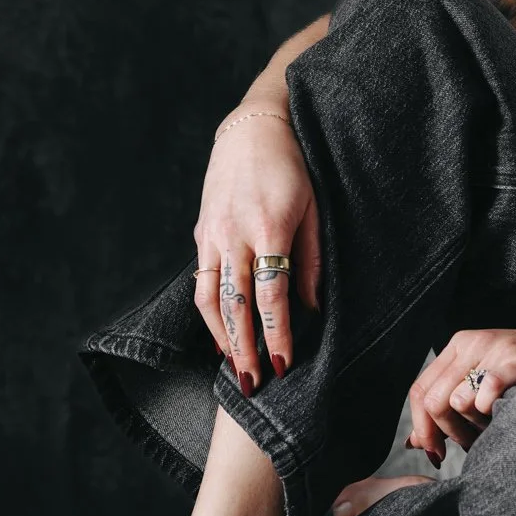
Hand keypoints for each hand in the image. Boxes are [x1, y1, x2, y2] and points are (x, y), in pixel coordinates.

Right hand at [192, 108, 322, 395]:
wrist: (254, 130)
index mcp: (268, 228)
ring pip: (208, 298)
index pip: (272, 295)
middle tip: (253, 384)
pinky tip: (220, 332)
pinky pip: (200, 281)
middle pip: (235, 305)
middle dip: (243, 348)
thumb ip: (312, 260)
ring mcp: (211, 234)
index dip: (277, 334)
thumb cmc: (294, 169)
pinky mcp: (200, 233)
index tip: (283, 365)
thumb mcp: (315, 209)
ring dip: (221, 337)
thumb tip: (312, 308)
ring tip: (234, 367)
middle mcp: (233, 234)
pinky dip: (208, 312)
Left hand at [404, 321, 515, 465]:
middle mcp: (472, 342)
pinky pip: (486, 389)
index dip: (422, 428)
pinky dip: (490, 411)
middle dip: (446, 434)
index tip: (435, 453)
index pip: (419, 391)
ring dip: (472, 429)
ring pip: (456, 401)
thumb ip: (452, 406)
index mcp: (459, 346)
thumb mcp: (486, 384)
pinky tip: (506, 415)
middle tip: (471, 447)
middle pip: (433, 401)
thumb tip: (415, 442)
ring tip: (494, 430)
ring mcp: (496, 347)